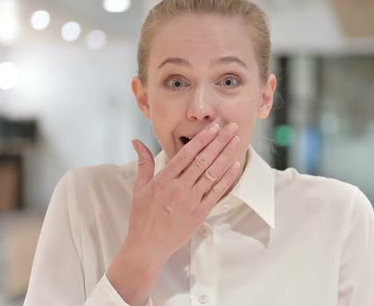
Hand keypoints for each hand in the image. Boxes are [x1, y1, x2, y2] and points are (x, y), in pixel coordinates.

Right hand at [123, 123, 240, 266]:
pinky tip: (235, 166)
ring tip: (236, 141)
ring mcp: (191, 201)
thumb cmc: (142, 216)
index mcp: (164, 180)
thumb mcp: (139, 187)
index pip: (186, 154)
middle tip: (231, 127)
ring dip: (226, 156)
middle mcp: (179, 188)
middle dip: (219, 142)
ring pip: (212, 174)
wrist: (147, 246)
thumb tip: (137, 141)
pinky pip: (216, 193)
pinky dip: (227, 179)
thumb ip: (143, 163)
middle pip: (203, 160)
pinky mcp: (200, 213)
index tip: (213, 127)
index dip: (201, 139)